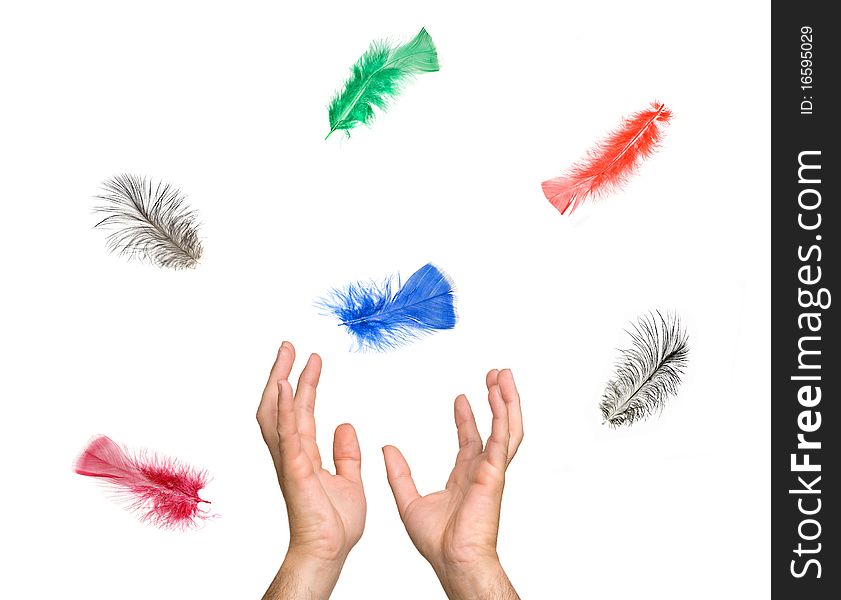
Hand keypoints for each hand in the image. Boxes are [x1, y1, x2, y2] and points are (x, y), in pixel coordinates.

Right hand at [256, 342, 365, 599]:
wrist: (329, 550)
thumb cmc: (334, 525)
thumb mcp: (350, 479)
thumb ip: (346, 453)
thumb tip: (345, 426)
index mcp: (304, 454)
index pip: (300, 411)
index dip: (303, 384)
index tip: (310, 360)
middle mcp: (292, 453)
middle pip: (280, 406)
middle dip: (282, 374)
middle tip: (290, 347)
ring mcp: (291, 460)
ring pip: (277, 414)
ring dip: (280, 383)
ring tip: (286, 357)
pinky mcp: (296, 469)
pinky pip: (287, 433)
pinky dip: (284, 409)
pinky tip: (285, 388)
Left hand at [383, 369, 522, 599]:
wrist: (452, 559)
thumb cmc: (438, 542)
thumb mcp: (408, 501)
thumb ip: (399, 474)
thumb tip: (386, 450)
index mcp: (465, 476)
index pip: (470, 439)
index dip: (466, 417)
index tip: (460, 398)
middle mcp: (482, 469)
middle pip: (496, 427)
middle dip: (496, 400)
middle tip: (494, 376)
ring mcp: (492, 470)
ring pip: (507, 427)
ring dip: (507, 400)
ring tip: (503, 376)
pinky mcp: (495, 472)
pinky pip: (502, 438)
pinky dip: (503, 415)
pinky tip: (500, 396)